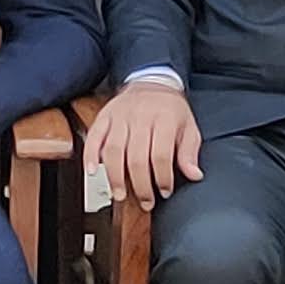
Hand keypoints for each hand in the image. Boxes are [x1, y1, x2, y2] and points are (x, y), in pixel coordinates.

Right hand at [84, 78, 202, 207]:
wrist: (151, 82)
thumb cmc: (171, 109)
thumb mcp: (189, 127)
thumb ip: (190, 152)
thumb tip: (194, 175)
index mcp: (164, 118)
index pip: (161, 155)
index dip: (163, 178)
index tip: (165, 191)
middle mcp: (140, 117)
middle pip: (137, 157)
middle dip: (141, 184)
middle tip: (146, 201)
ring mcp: (120, 116)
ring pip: (114, 150)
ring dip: (115, 177)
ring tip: (120, 195)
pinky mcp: (104, 116)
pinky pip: (94, 137)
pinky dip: (90, 156)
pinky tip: (92, 172)